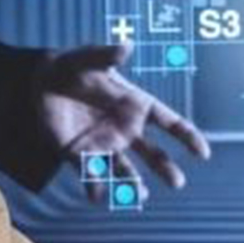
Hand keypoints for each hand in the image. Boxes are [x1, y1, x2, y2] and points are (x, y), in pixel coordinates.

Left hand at [34, 42, 210, 201]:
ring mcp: (104, 145)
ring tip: (139, 196)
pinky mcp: (79, 154)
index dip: (188, 137)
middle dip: (165, 168)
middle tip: (176, 182)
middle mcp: (125, 129)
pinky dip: (94, 187)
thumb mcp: (88, 58)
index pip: (171, 123)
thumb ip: (106, 55)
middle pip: (154, 154)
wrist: (41, 81)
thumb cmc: (73, 66)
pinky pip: (91, 175)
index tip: (202, 153)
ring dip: (132, 186)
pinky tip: (96, 196)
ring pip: (125, 171)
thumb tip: (126, 45)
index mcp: (137, 105)